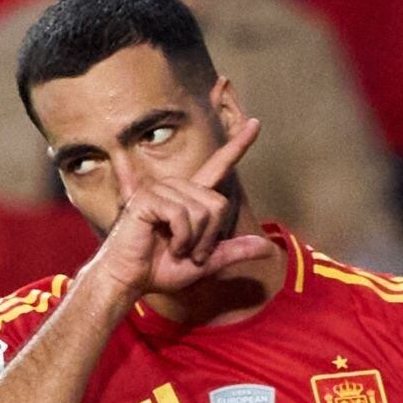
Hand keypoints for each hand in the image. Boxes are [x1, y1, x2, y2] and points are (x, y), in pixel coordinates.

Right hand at [89, 117, 273, 297]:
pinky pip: (182, 215)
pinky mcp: (147, 198)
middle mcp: (177, 187)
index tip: (255, 124)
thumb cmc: (163, 268)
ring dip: (194, 240)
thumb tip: (269, 247)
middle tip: (191, 253)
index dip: (238, 146)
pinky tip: (167, 243)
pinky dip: (181, 238)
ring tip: (176, 248)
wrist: (133, 279)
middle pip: (218, 204)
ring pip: (202, 211)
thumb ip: (235, 251)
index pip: (219, 166)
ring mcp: (160, 189)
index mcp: (191, 197)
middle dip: (210, 237)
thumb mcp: (208, 261)